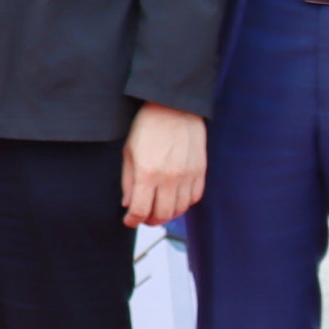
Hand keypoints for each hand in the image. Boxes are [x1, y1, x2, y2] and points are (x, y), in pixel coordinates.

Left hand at [124, 104, 207, 226]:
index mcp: (148, 173)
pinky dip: (184, 204)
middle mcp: (170, 178)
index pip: (141, 209)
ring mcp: (188, 175)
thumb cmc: (147, 126)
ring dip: (168, 214)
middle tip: (143, 218)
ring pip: (180, 209)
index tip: (129, 221)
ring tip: (158, 211)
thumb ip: (128, 181)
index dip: (133, 220)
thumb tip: (128, 204)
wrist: (174, 107)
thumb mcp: (129, 152)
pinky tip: (175, 200)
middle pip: (162, 214)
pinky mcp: (200, 171)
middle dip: (150, 220)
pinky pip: (195, 197)